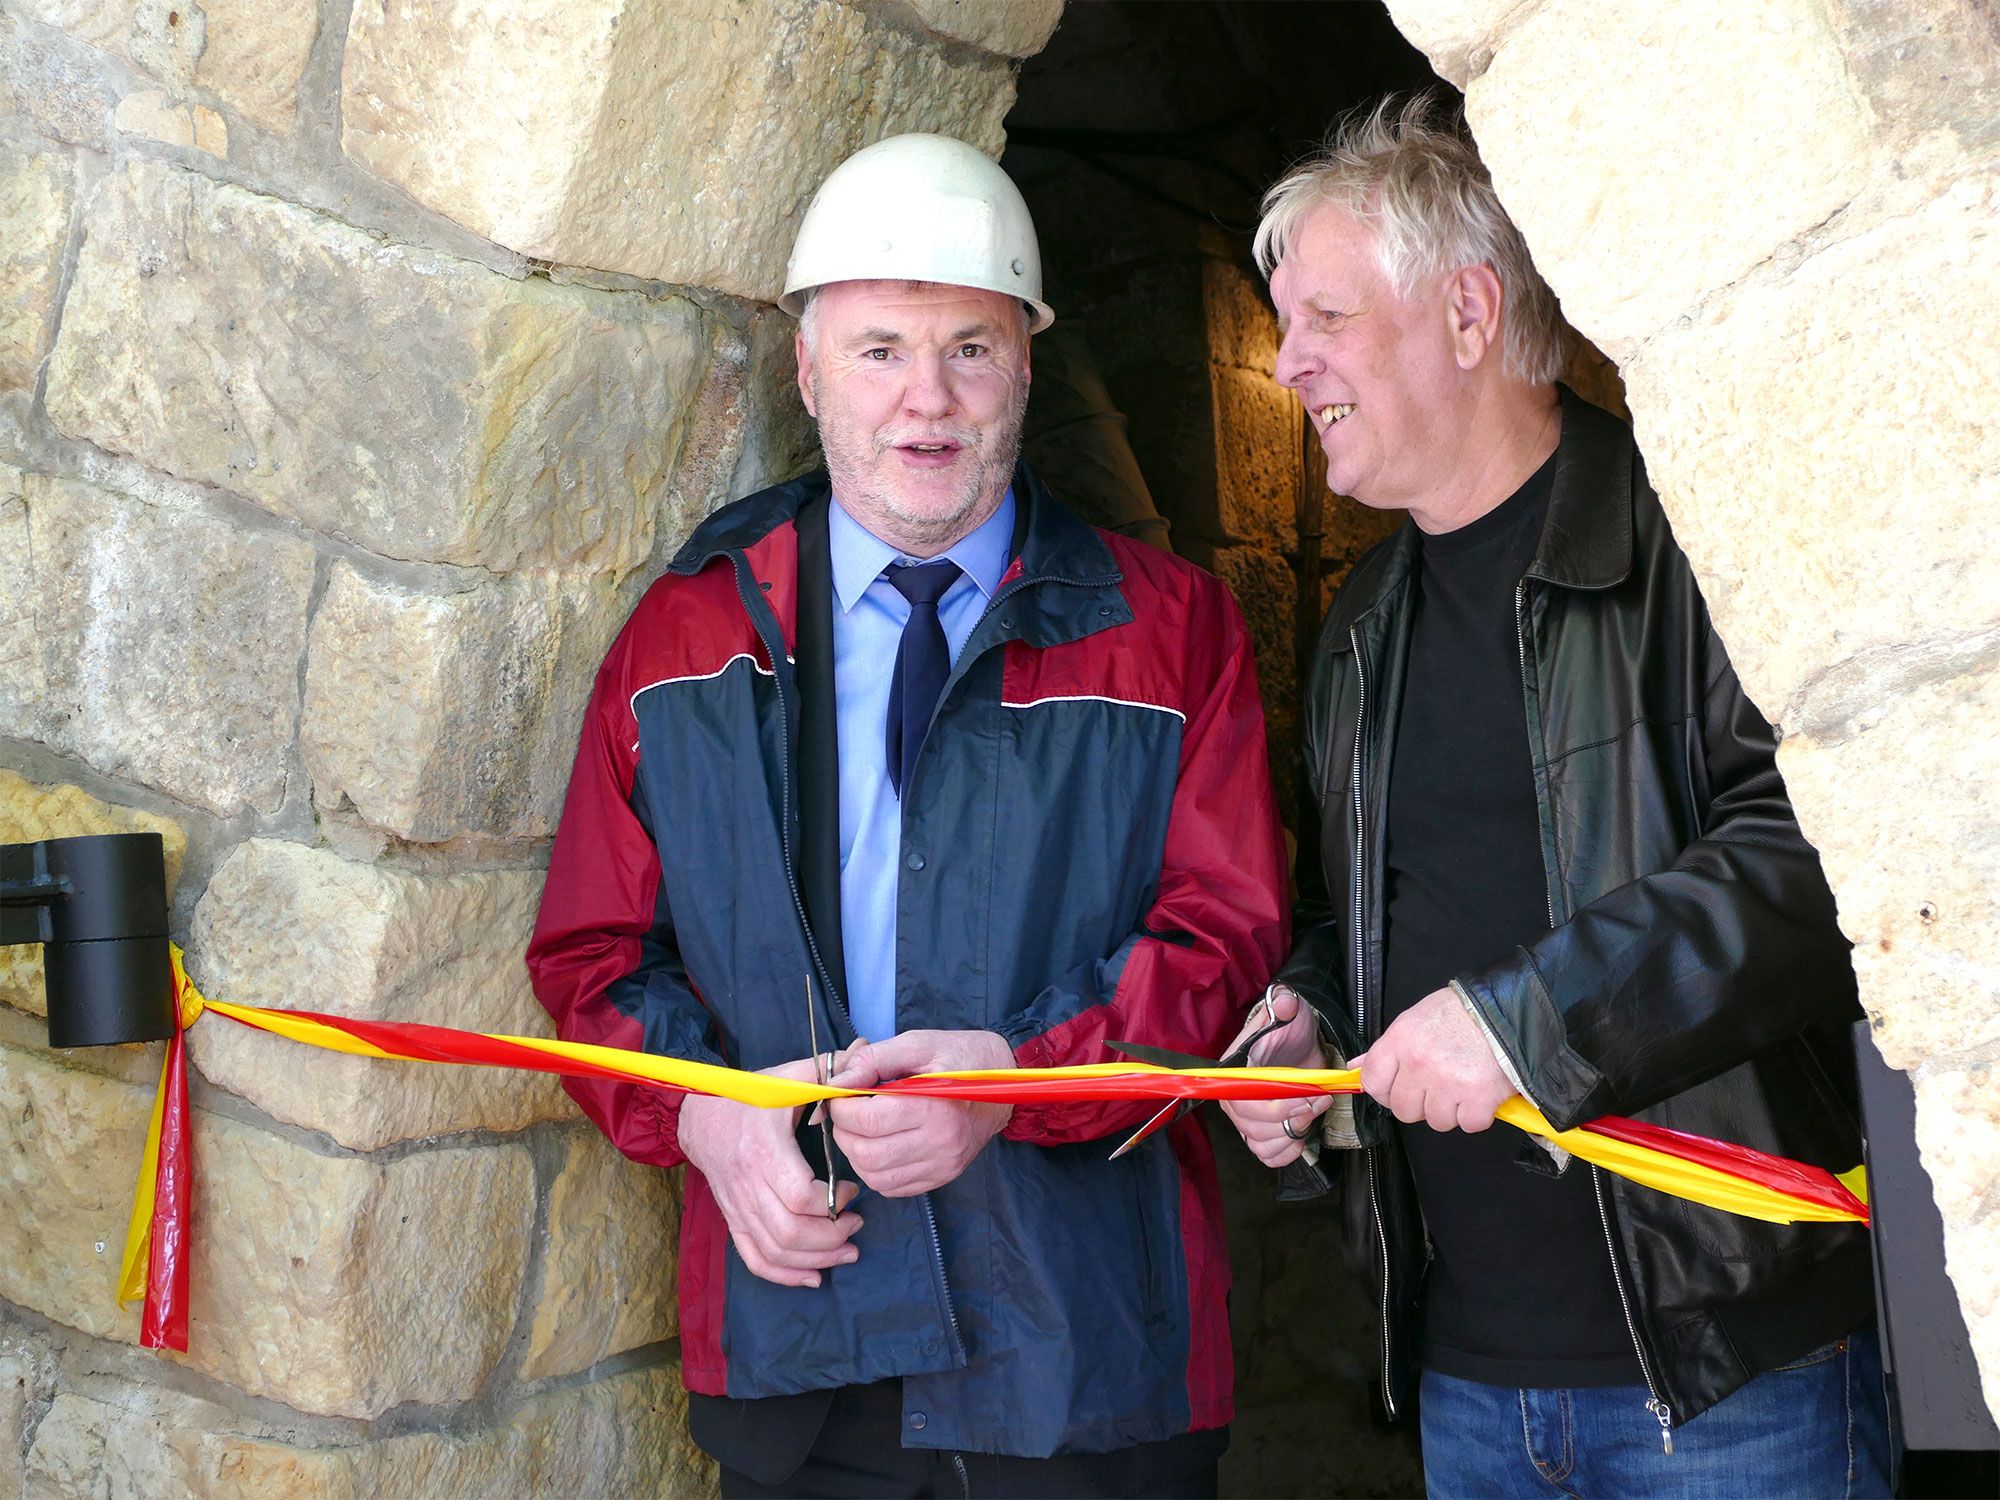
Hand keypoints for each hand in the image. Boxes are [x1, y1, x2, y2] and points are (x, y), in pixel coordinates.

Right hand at [678, 1054, 863, 1287]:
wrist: (700, 1115)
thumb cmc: (751, 1096)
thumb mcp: (788, 1076)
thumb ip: (829, 1068)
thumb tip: (866, 1051)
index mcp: (764, 1151)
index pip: (799, 1196)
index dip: (834, 1203)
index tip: (856, 1190)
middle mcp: (747, 1185)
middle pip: (790, 1232)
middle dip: (831, 1238)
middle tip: (858, 1226)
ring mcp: (737, 1207)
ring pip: (775, 1251)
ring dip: (816, 1259)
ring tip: (847, 1250)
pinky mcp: (733, 1219)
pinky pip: (754, 1259)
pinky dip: (784, 1275)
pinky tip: (813, 1276)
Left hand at [827, 1030, 1014, 1196]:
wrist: (1006, 1081)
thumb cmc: (961, 1056)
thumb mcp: (918, 1043)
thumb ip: (873, 1059)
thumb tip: (837, 1083)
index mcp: (935, 1104)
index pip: (867, 1120)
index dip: (841, 1108)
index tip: (841, 1094)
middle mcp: (941, 1142)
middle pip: (867, 1153)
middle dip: (844, 1131)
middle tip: (848, 1111)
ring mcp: (943, 1164)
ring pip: (875, 1176)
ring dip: (855, 1154)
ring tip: (862, 1129)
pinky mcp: (943, 1176)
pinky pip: (892, 1188)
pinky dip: (874, 1171)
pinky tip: (880, 1146)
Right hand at [1220, 985, 1332, 1166]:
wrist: (1300, 1046)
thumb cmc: (1290, 1030)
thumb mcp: (1290, 1011)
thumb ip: (1285, 1004)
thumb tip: (1284, 1004)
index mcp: (1233, 1071)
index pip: (1242, 1101)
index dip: (1276, 1107)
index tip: (1307, 1098)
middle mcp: (1233, 1098)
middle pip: (1252, 1127)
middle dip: (1291, 1120)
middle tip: (1319, 1100)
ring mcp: (1247, 1119)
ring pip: (1260, 1144)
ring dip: (1292, 1135)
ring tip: (1313, 1112)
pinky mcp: (1262, 1133)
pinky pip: (1268, 1156)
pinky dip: (1287, 1151)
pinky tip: (1301, 1134)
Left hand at [1351, 987, 1512, 1132]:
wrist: (1509, 1010)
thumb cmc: (1463, 1012)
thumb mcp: (1416, 1019)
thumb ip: (1387, 1047)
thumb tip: (1357, 1067)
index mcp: (1402, 1041)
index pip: (1372, 1082)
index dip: (1383, 1091)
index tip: (1395, 1090)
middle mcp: (1421, 1064)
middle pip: (1403, 1109)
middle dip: (1420, 1103)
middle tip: (1436, 1087)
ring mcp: (1449, 1083)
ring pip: (1436, 1121)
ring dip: (1450, 1110)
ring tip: (1461, 1086)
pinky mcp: (1479, 1099)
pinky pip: (1468, 1124)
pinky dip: (1477, 1115)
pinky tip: (1480, 1094)